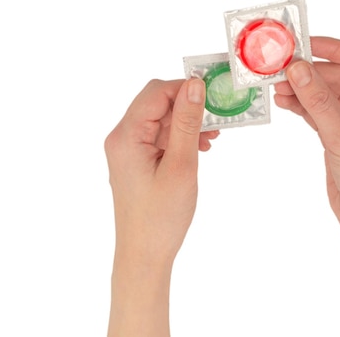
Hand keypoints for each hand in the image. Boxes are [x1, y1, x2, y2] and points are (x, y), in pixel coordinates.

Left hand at [104, 78, 217, 335]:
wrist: (145, 254)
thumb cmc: (161, 216)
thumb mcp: (181, 165)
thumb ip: (186, 122)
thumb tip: (194, 85)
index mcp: (126, 136)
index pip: (156, 93)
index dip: (185, 87)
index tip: (214, 93)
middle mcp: (122, 138)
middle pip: (157, 103)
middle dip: (188, 105)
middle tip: (218, 114)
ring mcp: (128, 150)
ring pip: (161, 120)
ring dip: (187, 122)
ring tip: (213, 135)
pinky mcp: (137, 161)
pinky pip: (160, 137)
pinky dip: (180, 137)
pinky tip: (200, 146)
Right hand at [275, 38, 339, 336]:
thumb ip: (319, 101)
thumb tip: (297, 67)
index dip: (331, 48)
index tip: (302, 43)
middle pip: (337, 75)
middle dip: (309, 72)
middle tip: (279, 68)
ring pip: (324, 93)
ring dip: (302, 88)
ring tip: (275, 85)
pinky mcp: (339, 133)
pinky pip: (318, 110)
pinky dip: (301, 105)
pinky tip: (283, 100)